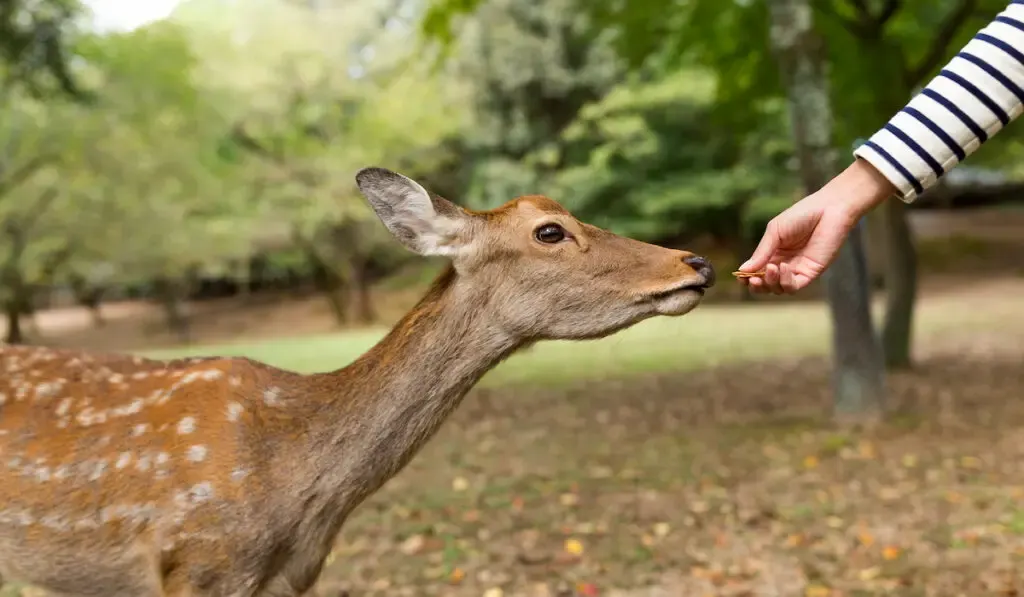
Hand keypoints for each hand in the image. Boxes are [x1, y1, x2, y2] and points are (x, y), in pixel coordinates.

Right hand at [737, 159, 896, 293]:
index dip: (747, 277)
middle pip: (766, 285)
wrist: (830, 209)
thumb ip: (761, 252)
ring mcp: (797, 270)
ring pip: (778, 289)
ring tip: (771, 268)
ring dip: (770, 283)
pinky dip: (785, 281)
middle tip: (753, 279)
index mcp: (773, 253)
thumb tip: (743, 270)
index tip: (740, 276)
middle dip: (757, 285)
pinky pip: (794, 286)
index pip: (757, 272)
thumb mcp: (775, 232)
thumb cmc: (802, 215)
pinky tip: (783, 267)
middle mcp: (784, 264)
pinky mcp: (811, 272)